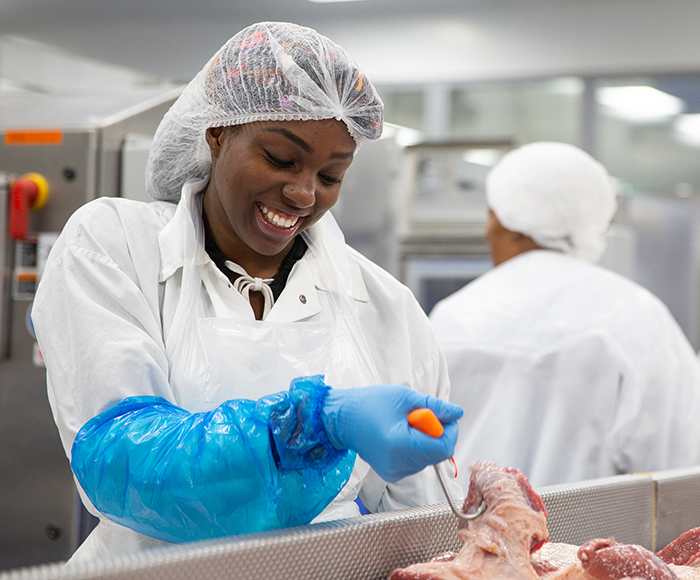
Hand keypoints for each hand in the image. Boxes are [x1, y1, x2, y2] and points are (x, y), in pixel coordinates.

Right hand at [321, 384, 462, 482]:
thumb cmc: (370, 403)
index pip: (443, 448)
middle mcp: (399, 465)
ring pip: (429, 458)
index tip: (442, 416)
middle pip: (438, 454)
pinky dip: (416, 447)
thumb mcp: (405, 397)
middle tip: (419, 415)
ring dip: (426, 440)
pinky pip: (417, 462)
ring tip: (405, 424)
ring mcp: (395, 472)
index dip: (449, 431)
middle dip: (437, 433)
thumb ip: (434, 407)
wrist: (342, 418)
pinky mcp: (392, 473)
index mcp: (401, 445)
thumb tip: (457, 413)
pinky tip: (400, 435)